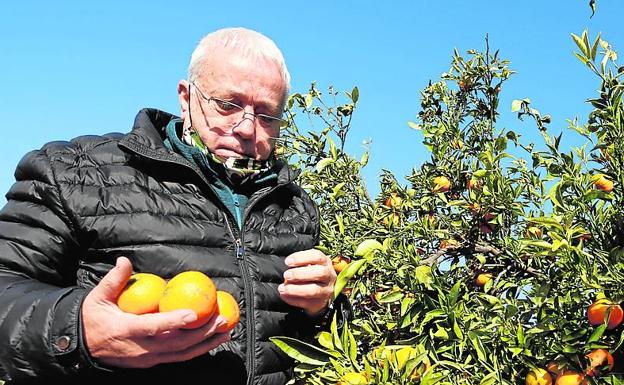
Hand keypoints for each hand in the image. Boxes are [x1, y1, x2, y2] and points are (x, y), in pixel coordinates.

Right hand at [81, 257, 229, 368]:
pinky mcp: (150, 362)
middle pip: (176, 344)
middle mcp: (139, 349)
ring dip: (205, 344)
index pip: (154, 327)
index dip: (175, 321)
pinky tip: (211, 341)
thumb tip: (124, 260)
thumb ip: (114, 280)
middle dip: (202, 333)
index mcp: (126, 330)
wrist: (80, 346)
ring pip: (181, 354)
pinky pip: (177, 357)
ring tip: (225, 332)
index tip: (194, 313)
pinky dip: (196, 350)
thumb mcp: (97, 297)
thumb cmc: (91, 318)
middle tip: (220, 319)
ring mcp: (146, 358)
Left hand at [278, 249, 335, 316]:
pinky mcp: (320, 303)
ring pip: (314, 290)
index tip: (287, 262)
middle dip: (299, 274)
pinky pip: (307, 302)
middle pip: (319, 273)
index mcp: (325, 262)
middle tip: (286, 275)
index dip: (301, 258)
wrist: (321, 294)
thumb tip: (288, 266)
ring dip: (295, 289)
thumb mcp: (309, 265)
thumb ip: (300, 264)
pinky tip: (284, 295)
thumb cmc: (311, 274)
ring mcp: (326, 291)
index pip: (317, 256)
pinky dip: (293, 299)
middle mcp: (329, 276)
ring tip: (282, 288)